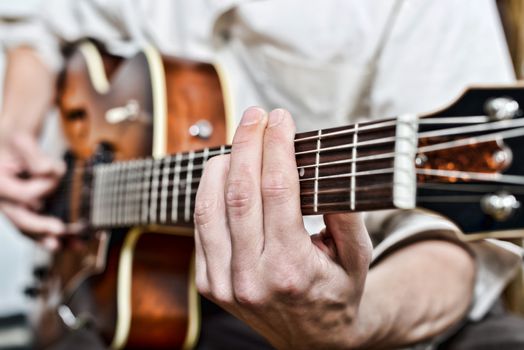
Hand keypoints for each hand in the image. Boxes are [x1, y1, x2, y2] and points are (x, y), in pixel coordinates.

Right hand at [0, 132, 65, 248]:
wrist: (12, 148)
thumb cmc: (14, 143)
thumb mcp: (22, 140)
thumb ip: (34, 155)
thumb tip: (46, 171)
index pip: (23, 193)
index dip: (44, 187)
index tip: (55, 173)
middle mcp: (2, 201)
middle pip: (21, 220)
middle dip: (41, 228)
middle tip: (60, 231)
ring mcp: (13, 209)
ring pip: (29, 230)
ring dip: (50, 239)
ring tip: (70, 246)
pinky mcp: (26, 213)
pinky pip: (37, 230)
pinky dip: (52, 236)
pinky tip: (70, 244)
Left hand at [194, 107, 371, 348]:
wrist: (312, 340)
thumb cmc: (338, 292)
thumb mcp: (358, 258)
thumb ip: (346, 216)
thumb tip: (330, 171)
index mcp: (292, 270)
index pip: (279, 191)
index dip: (277, 147)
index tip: (280, 118)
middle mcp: (252, 278)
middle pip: (240, 192)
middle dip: (247, 144)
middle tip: (256, 115)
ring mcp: (225, 283)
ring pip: (210, 207)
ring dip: (222, 164)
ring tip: (238, 139)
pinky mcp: (209, 283)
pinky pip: (201, 227)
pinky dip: (209, 192)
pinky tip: (223, 172)